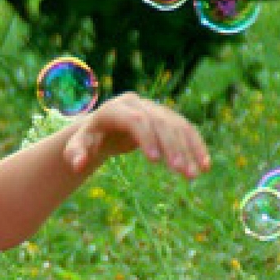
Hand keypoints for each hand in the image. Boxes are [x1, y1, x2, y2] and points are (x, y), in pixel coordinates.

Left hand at [63, 92, 210, 178]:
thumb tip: (78, 165)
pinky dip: (196, 145)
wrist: (103, 128)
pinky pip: (185, 129)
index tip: (156, 162)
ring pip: (176, 125)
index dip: (147, 137)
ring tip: (195, 174)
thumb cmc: (89, 140)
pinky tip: (204, 165)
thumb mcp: (77, 147)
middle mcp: (137, 104)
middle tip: (182, 173)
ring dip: (188, 149)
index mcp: (114, 109)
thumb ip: (75, 154)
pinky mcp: (166, 117)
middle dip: (172, 147)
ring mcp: (153, 108)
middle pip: (159, 122)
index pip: (135, 120)